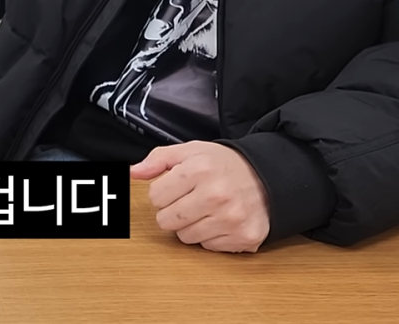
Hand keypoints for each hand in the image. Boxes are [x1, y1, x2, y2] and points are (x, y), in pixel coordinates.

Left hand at [130, 141, 268, 252]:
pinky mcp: (244, 236)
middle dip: (173, 212)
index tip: (177, 188)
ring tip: (206, 210)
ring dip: (191, 226)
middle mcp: (216, 195)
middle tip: (190, 201)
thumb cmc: (223, 165)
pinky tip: (221, 220)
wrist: (266, 176)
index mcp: (199, 170)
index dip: (163, 193)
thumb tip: (132, 172)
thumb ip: (158, 159)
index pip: (155, 197)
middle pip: (166, 221)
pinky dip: (211, 236)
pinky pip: (209, 247)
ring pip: (186, 237)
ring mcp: (231, 218)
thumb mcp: (190, 151)